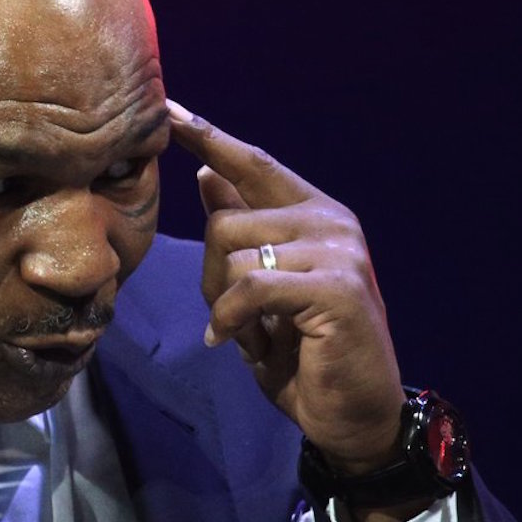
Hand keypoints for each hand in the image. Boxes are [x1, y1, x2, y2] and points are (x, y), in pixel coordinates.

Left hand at [167, 100, 404, 475]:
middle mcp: (331, 221)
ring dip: (223, 303)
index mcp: (314, 213)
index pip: (253, 163)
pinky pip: (249, 287)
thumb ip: (242, 231)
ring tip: (250, 332)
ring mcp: (339, 250)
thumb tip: (205, 174)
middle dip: (210, 275)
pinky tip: (240, 343)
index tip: (167, 108)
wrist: (354, 413)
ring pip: (232, 253)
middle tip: (229, 315)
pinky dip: (231, 319)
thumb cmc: (304, 351)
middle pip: (225, 219)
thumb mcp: (261, 285)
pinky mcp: (337, 286)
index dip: (209, 137)